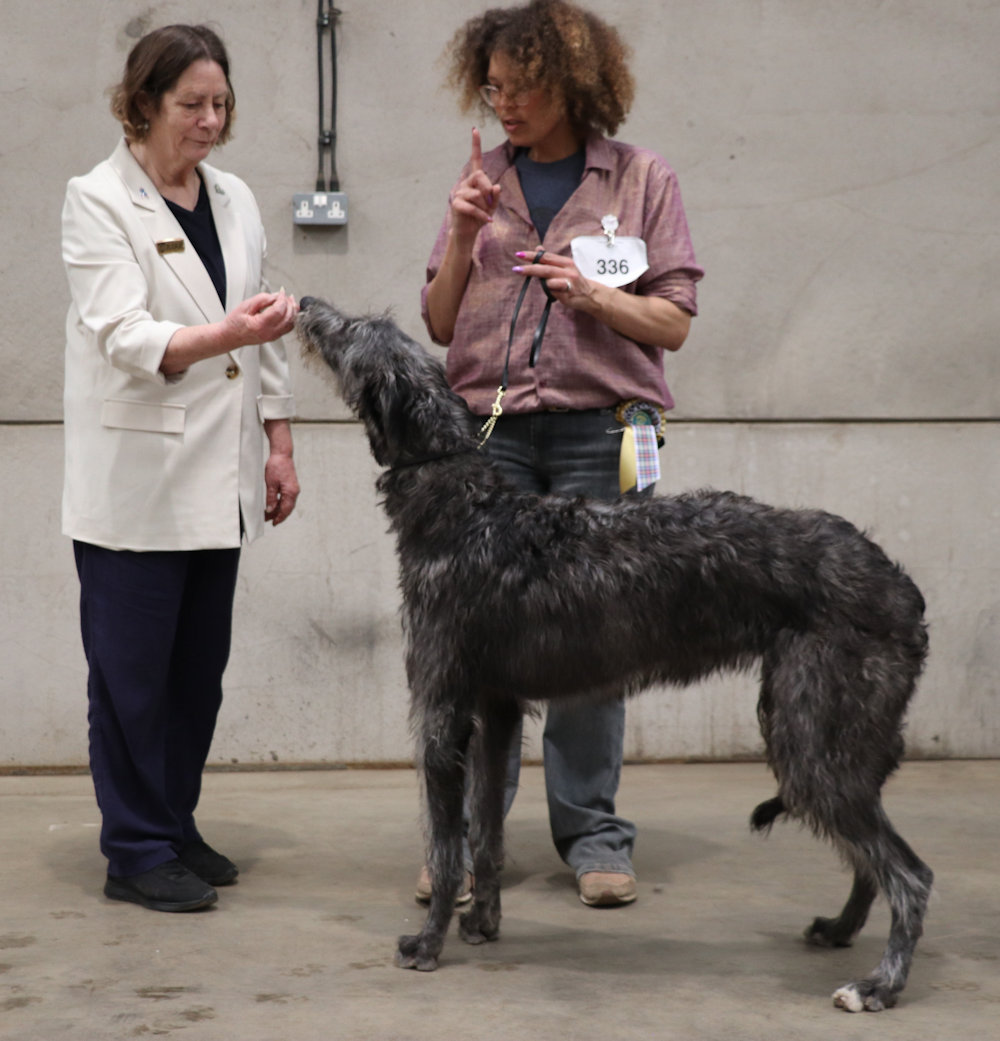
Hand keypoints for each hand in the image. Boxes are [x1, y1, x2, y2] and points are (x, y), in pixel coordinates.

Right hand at [225, 289, 298, 346]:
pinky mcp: (275, 337)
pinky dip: (291, 318)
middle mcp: (269, 333)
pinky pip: (288, 327)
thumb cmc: (235, 322)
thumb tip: (276, 296)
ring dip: (293, 311)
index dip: (282, 299)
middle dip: (289, 304)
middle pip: (288, 317)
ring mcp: (273, 337)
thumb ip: (262, 299)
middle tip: (287, 295)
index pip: (278, 310)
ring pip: (290, 323)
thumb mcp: (246, 306)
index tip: (282, 291)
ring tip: (290, 301)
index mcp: (260, 325)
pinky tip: (290, 310)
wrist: (231, 336)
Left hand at [263, 419, 298, 524]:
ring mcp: (294, 489)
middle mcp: (294, 492)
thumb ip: (271, 498)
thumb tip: (270, 510)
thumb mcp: (270, 484)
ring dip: (279, 509)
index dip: (279, 517)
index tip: (273, 523)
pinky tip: (274, 504)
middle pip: (287, 508)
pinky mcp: (291, 486)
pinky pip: (287, 498)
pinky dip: (281, 503)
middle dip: (278, 515)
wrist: (282, 454)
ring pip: (287, 504)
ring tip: (269, 514)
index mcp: (291, 492)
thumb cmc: (276, 467)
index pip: (285, 509)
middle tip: (267, 520)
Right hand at [449, 128, 501, 245]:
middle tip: (490, 203)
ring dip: (485, 206)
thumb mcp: (492, 206)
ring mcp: (459, 193)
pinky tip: (487, 221)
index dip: (475, 145)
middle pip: (480, 175)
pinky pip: (472, 207)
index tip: (475, 129)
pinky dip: (482, 215)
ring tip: (485, 214)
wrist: (467, 233)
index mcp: (474, 181)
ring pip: (477, 194)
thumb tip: (496, 186)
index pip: (475, 160)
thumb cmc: (480, 217)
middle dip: (488, 189)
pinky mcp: (456, 204)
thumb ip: (495, 196)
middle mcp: (465, 183)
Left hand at [513, 250, 594, 311]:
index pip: (546, 257)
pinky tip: (552, 292)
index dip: (532, 256)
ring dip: (541, 282)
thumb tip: (538, 248)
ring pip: (549, 280)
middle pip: (545, 268)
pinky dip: (550, 291)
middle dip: (530, 268)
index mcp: (565, 262)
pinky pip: (554, 291)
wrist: (591, 295)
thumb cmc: (573, 281)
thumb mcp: (564, 267)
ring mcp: (569, 282)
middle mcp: (568, 270)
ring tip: (541, 284)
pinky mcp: (568, 293)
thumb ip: (550, 260)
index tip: (518, 254)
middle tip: (516, 269)